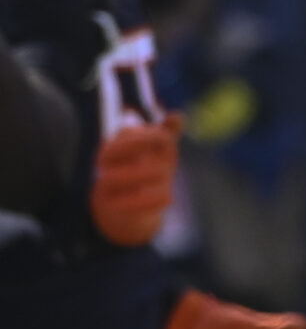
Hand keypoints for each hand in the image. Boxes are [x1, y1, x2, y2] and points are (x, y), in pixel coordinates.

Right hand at [90, 117, 179, 246]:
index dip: (144, 133)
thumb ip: (166, 135)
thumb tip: (178, 115)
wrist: (132, 212)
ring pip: (112, 178)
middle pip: (108, 153)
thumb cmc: (145, 175)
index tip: (167, 136)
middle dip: (135, 147)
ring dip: (142, 173)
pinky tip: (169, 197)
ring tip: (166, 172)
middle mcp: (106, 167)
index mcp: (116, 149)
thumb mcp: (158, 154)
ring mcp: (105, 188)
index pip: (122, 135)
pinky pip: (121, 205)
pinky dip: (146, 201)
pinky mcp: (112, 210)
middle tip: (165, 147)